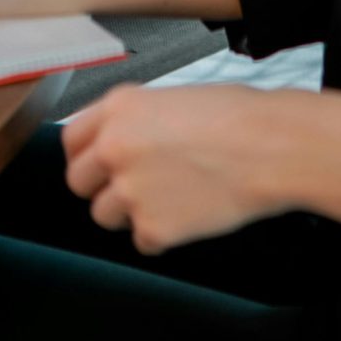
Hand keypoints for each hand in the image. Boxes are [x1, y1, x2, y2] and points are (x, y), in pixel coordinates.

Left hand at [62, 86, 285, 253]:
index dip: (85, 155)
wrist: (268, 147)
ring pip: (104, 216)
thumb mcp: (170, 99)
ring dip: (130, 212)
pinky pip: (142, 241)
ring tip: (169, 197)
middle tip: (132, 186)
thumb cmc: (234, 117)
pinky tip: (189, 213)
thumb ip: (132, 121)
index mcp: (118, 108)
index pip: (71, 139)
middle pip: (78, 182)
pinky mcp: (152, 228)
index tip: (95, 165)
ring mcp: (130, 190)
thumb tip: (113, 142)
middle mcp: (114, 147)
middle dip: (101, 187)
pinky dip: (162, 235)